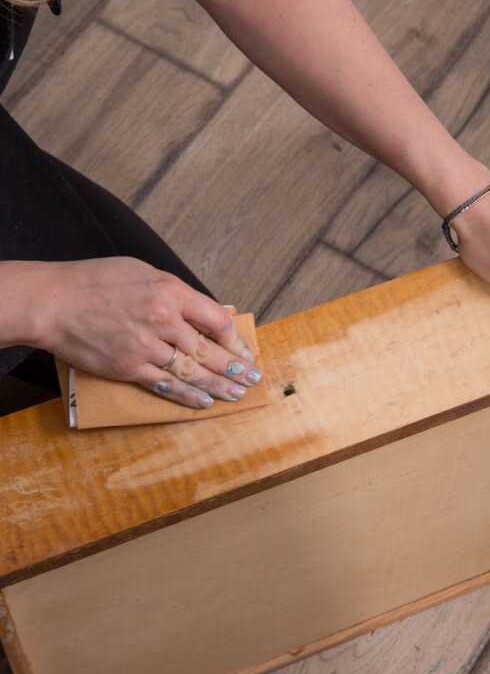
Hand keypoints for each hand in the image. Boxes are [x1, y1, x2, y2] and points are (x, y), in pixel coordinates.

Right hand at [29, 257, 262, 407]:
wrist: (53, 302)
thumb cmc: (94, 281)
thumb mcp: (141, 272)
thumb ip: (172, 291)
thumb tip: (199, 310)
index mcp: (170, 290)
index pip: (216, 318)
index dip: (234, 338)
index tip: (242, 349)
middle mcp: (163, 319)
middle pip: (210, 350)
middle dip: (235, 367)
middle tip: (252, 377)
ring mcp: (147, 345)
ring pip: (193, 371)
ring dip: (218, 385)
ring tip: (236, 393)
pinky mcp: (130, 367)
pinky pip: (166, 385)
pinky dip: (188, 396)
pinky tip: (205, 402)